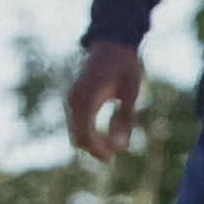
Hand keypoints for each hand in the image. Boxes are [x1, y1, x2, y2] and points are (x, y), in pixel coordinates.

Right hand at [66, 40, 142, 162]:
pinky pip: (78, 123)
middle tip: (115, 156)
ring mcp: (72, 99)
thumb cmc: (124, 66)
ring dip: (92, 141)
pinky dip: (89, 132)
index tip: (112, 158)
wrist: (111, 45)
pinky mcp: (75, 99)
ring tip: (113, 146)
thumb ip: (125, 119)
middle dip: (95, 148)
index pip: (85, 133)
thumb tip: (121, 147)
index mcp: (87, 98)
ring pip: (76, 131)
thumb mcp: (131, 92)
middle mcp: (74, 100)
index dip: (97, 149)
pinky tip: (105, 135)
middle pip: (78, 136)